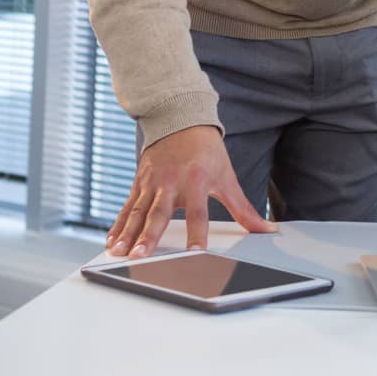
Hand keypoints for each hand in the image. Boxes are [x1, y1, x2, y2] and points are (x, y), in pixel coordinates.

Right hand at [106, 126, 276, 258]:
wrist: (180, 119)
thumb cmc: (206, 150)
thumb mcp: (227, 176)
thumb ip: (243, 208)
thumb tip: (266, 228)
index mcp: (196, 181)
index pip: (199, 213)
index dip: (198, 233)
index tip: (195, 252)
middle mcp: (171, 182)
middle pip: (159, 213)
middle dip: (148, 236)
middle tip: (139, 256)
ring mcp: (152, 183)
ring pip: (137, 212)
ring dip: (127, 234)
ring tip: (118, 253)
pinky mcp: (138, 183)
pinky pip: (127, 207)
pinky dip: (118, 225)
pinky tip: (110, 242)